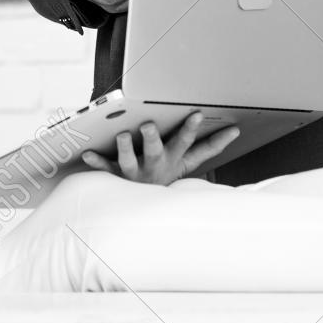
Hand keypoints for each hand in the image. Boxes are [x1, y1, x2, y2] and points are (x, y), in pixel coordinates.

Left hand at [80, 113, 239, 185]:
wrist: (144, 208)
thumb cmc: (165, 175)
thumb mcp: (189, 163)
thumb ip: (210, 147)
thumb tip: (235, 131)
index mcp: (174, 159)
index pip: (189, 145)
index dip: (191, 130)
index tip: (198, 114)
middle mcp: (155, 165)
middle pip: (156, 150)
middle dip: (153, 138)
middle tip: (149, 125)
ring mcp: (135, 172)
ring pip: (129, 160)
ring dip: (125, 148)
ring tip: (121, 135)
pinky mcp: (116, 176)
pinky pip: (104, 168)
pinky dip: (96, 161)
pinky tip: (86, 153)